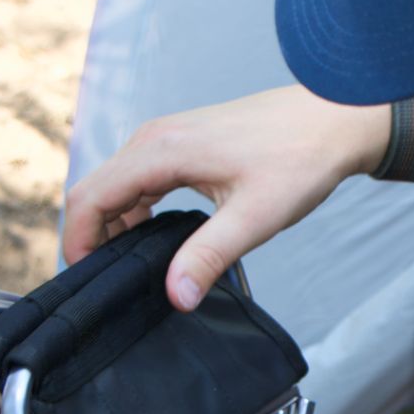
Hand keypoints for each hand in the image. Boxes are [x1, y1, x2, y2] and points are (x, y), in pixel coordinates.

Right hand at [62, 85, 389, 310]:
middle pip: (97, 190)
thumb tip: (176, 296)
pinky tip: (156, 240)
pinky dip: (135, 211)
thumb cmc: (300, 158)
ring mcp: (167, 138)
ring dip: (114, 226)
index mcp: (161, 151)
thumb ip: (209, 256)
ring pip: (117, 186)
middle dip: (93, 237)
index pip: (91, 197)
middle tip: (109, 284)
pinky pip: (140, 179)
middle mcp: (154, 138)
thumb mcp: (255, 217)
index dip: (79, 242)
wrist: (334, 118)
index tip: (88, 281)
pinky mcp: (183, 144)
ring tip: (130, 269)